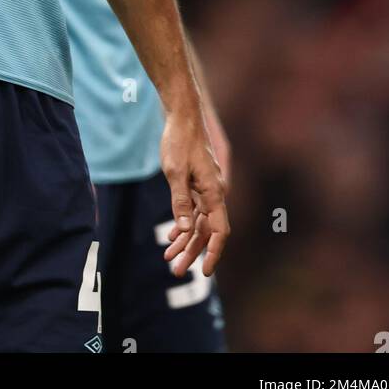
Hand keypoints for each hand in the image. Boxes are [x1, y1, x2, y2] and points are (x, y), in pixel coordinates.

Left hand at [159, 110, 229, 276]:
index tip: (205, 272)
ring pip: (200, 223)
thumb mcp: (174, 172)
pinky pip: (195, 211)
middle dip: (192, 252)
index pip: (219, 230)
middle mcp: (215, 192)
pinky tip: (172, 236)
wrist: (183, 116)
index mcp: (214, 192)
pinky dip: (184, 224)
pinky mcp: (199, 184)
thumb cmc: (179, 141)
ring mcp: (207, 188)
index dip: (214, 253)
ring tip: (169, 257)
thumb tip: (188, 230)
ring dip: (186, 241)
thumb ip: (181, 202)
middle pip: (207, 231)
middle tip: (176, 271)